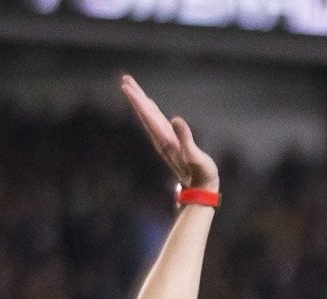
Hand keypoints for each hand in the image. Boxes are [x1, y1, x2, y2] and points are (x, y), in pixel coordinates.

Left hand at [121, 74, 218, 194]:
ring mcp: (165, 140)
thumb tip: (176, 119)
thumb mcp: (196, 157)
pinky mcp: (171, 142)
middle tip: (125, 80)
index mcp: (165, 140)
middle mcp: (161, 139)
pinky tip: (148, 105)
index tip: (126, 86)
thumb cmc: (202, 175)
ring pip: (149, 117)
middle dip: (135, 97)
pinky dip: (150, 110)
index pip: (148, 116)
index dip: (138, 101)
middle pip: (145, 114)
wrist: (201, 190)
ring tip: (132, 87)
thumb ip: (186, 139)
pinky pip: (156, 121)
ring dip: (140, 102)